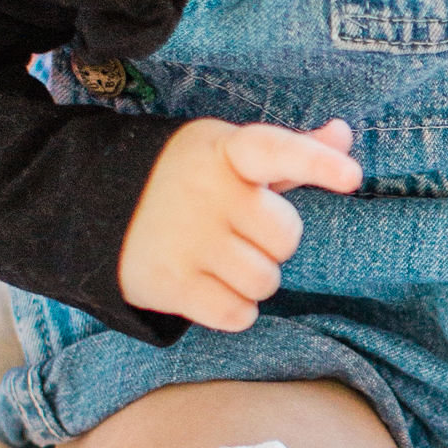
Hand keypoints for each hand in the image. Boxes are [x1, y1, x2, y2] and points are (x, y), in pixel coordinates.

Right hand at [117, 117, 360, 331]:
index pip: (276, 151)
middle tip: (241, 233)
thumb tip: (343, 134)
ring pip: (265, 281)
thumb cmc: (187, 181)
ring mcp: (187, 239)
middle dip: (273, 243)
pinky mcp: (170, 283)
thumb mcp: (231, 154)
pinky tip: (213, 287)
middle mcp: (206, 192)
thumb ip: (292, 149)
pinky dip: (234, 310)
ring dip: (255, 280)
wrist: (94, 210)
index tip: (352, 177)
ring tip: (223, 260)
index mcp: (226, 152)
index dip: (316, 164)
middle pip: (286, 237)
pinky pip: (237, 313)